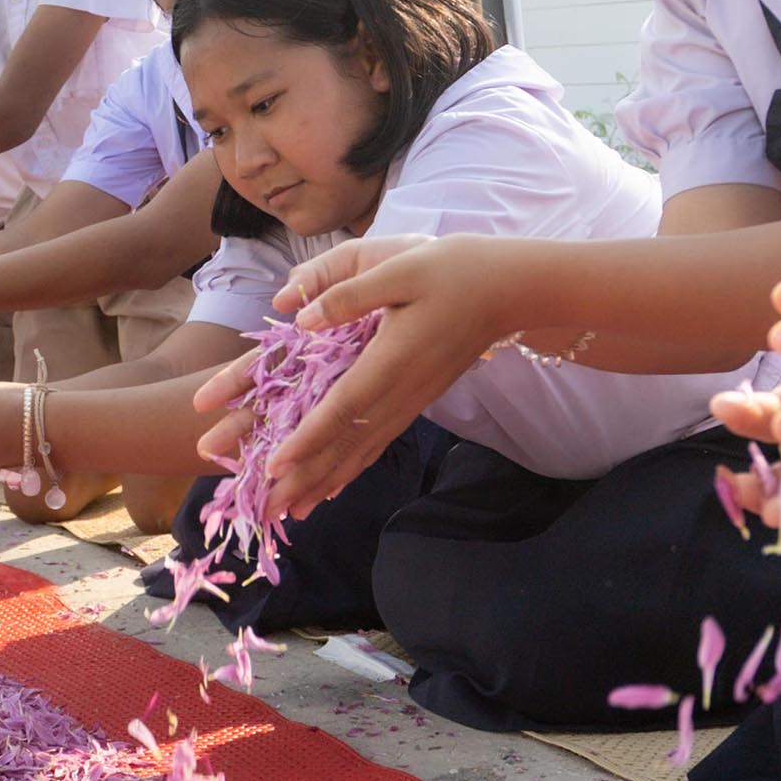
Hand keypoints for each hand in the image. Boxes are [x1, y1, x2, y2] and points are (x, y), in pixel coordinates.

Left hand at [260, 233, 517, 517]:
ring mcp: (412, 400)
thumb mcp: (399, 269)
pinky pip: (380, 442)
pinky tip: (336, 485)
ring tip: (295, 511)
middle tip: (270, 509)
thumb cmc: (454, 271)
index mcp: (391, 360)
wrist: (511, 289)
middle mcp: (401, 391)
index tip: (274, 467)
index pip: (342, 408)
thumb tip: (301, 320)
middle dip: (307, 477)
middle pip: (348, 444)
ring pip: (364, 450)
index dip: (307, 440)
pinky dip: (354, 467)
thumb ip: (349, 296)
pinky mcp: (418, 399)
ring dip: (326, 481)